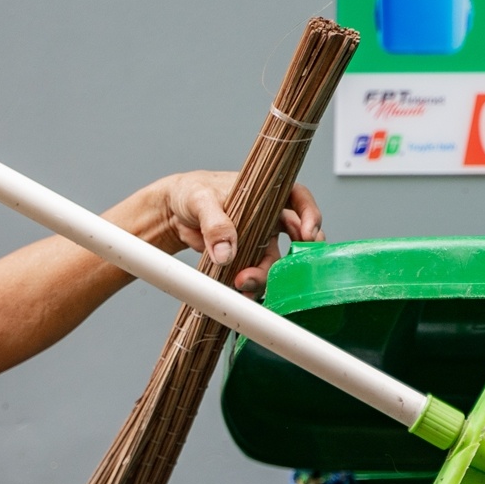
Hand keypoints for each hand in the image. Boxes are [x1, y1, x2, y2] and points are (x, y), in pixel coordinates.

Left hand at [150, 171, 323, 296]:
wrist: (173, 212)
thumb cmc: (192, 192)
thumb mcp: (201, 200)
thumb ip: (215, 224)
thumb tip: (226, 252)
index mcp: (266, 193)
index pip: (299, 198)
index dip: (310, 215)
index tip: (307, 234)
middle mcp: (268, 216)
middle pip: (292, 238)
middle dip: (288, 257)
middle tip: (275, 271)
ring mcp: (259, 238)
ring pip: (274, 260)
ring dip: (265, 275)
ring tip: (244, 284)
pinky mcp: (245, 256)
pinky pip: (255, 271)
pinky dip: (251, 284)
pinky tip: (242, 291)